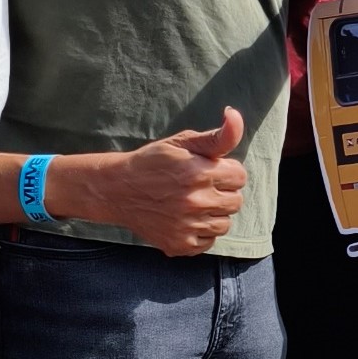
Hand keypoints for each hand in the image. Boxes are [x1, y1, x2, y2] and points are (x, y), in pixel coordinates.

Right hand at [64, 108, 249, 256]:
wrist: (118, 190)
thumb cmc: (153, 161)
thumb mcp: (183, 141)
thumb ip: (217, 134)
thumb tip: (234, 114)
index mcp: (199, 173)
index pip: (240, 176)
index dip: (227, 170)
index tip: (211, 169)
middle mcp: (196, 202)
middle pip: (236, 201)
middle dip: (223, 191)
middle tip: (203, 185)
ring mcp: (187, 226)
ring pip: (225, 224)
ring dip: (215, 213)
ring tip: (196, 202)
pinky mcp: (179, 245)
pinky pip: (209, 241)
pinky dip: (202, 231)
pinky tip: (187, 218)